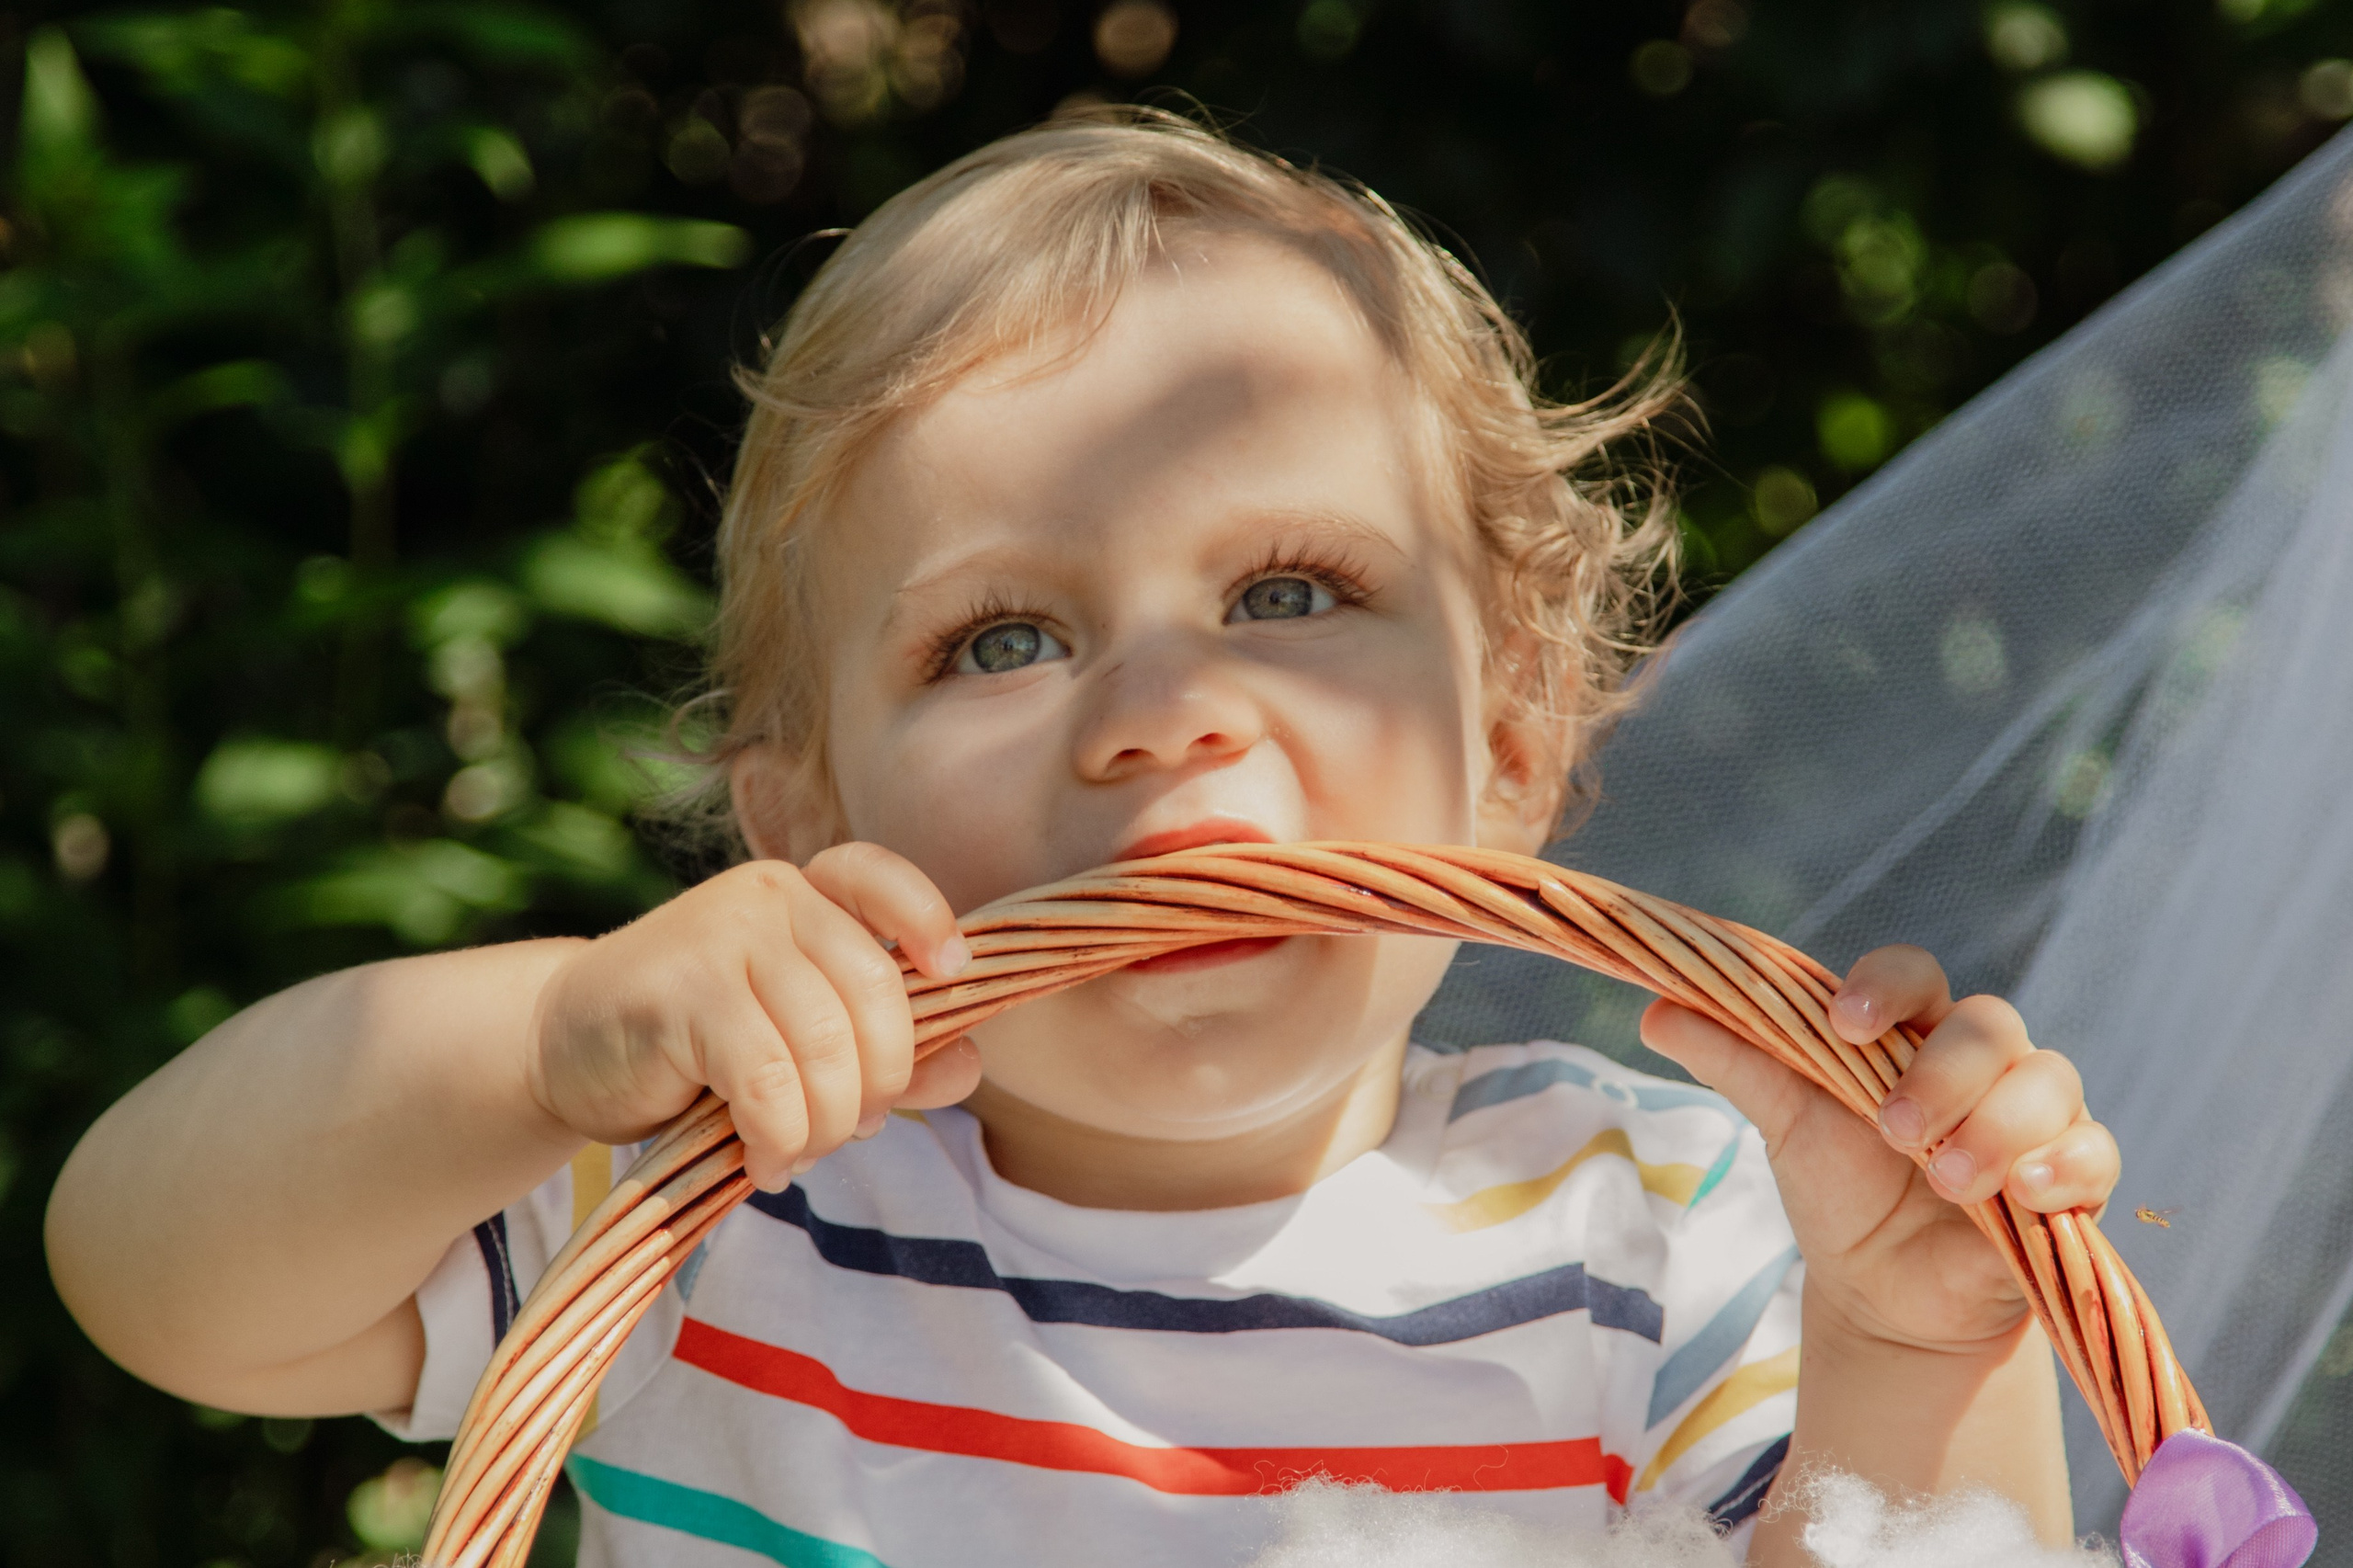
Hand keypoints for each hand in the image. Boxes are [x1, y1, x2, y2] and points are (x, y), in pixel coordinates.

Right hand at [529, 844, 982, 1189]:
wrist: (563, 1049)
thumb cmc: (695, 1047)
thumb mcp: (799, 1041)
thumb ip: (886, 1051)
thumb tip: (971, 1066)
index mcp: (804, 893)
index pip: (878, 876)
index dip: (928, 920)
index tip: (952, 975)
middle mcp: (768, 896)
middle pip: (875, 992)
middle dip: (879, 1083)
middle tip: (850, 1130)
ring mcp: (720, 936)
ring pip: (825, 1046)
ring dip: (826, 1125)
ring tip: (796, 1153)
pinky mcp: (679, 993)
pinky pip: (768, 1081)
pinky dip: (779, 1136)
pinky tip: (763, 1160)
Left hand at [1640, 945, 2118, 1351]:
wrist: (1883, 1295)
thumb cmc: (1838, 1190)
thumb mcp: (1783, 1123)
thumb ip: (1732, 1060)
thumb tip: (1652, 1007)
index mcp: (1910, 1031)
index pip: (1913, 973)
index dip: (1885, 985)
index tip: (1843, 1021)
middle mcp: (1980, 1062)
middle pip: (1989, 1025)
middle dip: (1943, 1074)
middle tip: (1893, 1129)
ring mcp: (2032, 1117)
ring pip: (2049, 1082)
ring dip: (2000, 1127)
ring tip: (1947, 1179)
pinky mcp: (2071, 1181)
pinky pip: (2097, 1152)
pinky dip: (2068, 1166)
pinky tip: (2029, 1194)